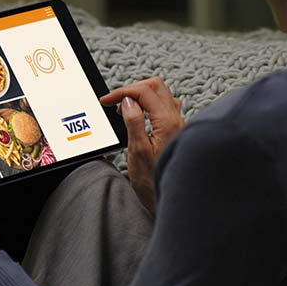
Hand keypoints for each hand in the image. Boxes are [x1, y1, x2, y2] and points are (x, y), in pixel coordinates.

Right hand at [101, 77, 183, 214]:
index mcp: (168, 122)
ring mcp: (178, 123)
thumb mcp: (138, 151)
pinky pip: (164, 104)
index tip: (107, 100)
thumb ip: (134, 122)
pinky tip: (139, 114)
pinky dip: (148, 103)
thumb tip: (127, 101)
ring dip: (141, 94)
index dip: (123, 92)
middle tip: (115, 101)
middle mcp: (177, 119)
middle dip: (133, 88)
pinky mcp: (176, 128)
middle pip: (156, 86)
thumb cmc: (154, 181)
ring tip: (124, 108)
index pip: (145, 92)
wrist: (172, 199)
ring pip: (161, 93)